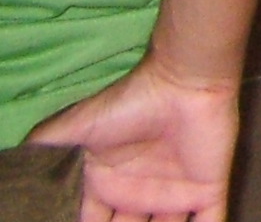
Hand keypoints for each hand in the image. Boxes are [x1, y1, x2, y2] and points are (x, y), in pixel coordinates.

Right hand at [31, 57, 241, 221]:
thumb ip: (43, 146)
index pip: (91, 221)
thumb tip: (12, 167)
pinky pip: (210, 221)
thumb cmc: (127, 105)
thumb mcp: (73, 126)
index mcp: (107, 183)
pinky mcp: (208, 189)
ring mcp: (175, 192)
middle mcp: (139, 192)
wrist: (183, 82)